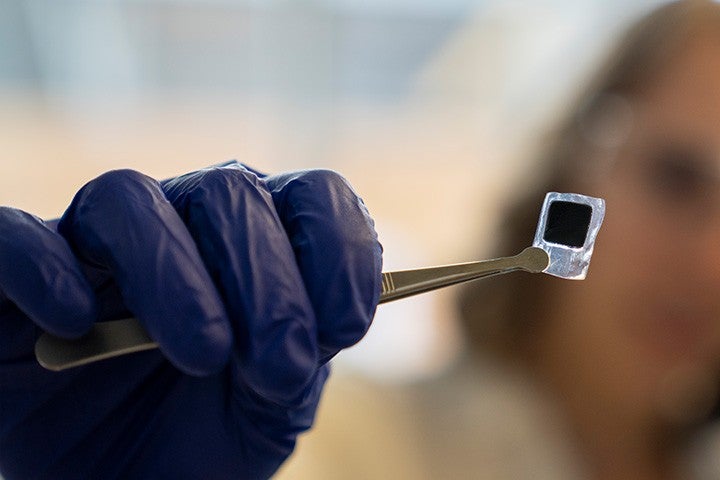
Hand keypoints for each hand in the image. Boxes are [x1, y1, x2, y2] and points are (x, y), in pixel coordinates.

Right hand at [0, 162, 381, 478]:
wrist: (111, 479)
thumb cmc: (197, 437)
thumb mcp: (265, 411)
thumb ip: (296, 363)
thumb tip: (318, 324)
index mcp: (253, 247)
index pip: (312, 197)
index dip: (339, 248)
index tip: (344, 325)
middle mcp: (180, 226)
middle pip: (229, 190)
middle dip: (266, 279)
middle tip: (279, 363)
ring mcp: (95, 244)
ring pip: (129, 199)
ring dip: (174, 273)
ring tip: (203, 352)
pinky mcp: (16, 272)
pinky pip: (17, 237)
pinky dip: (45, 266)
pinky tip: (74, 321)